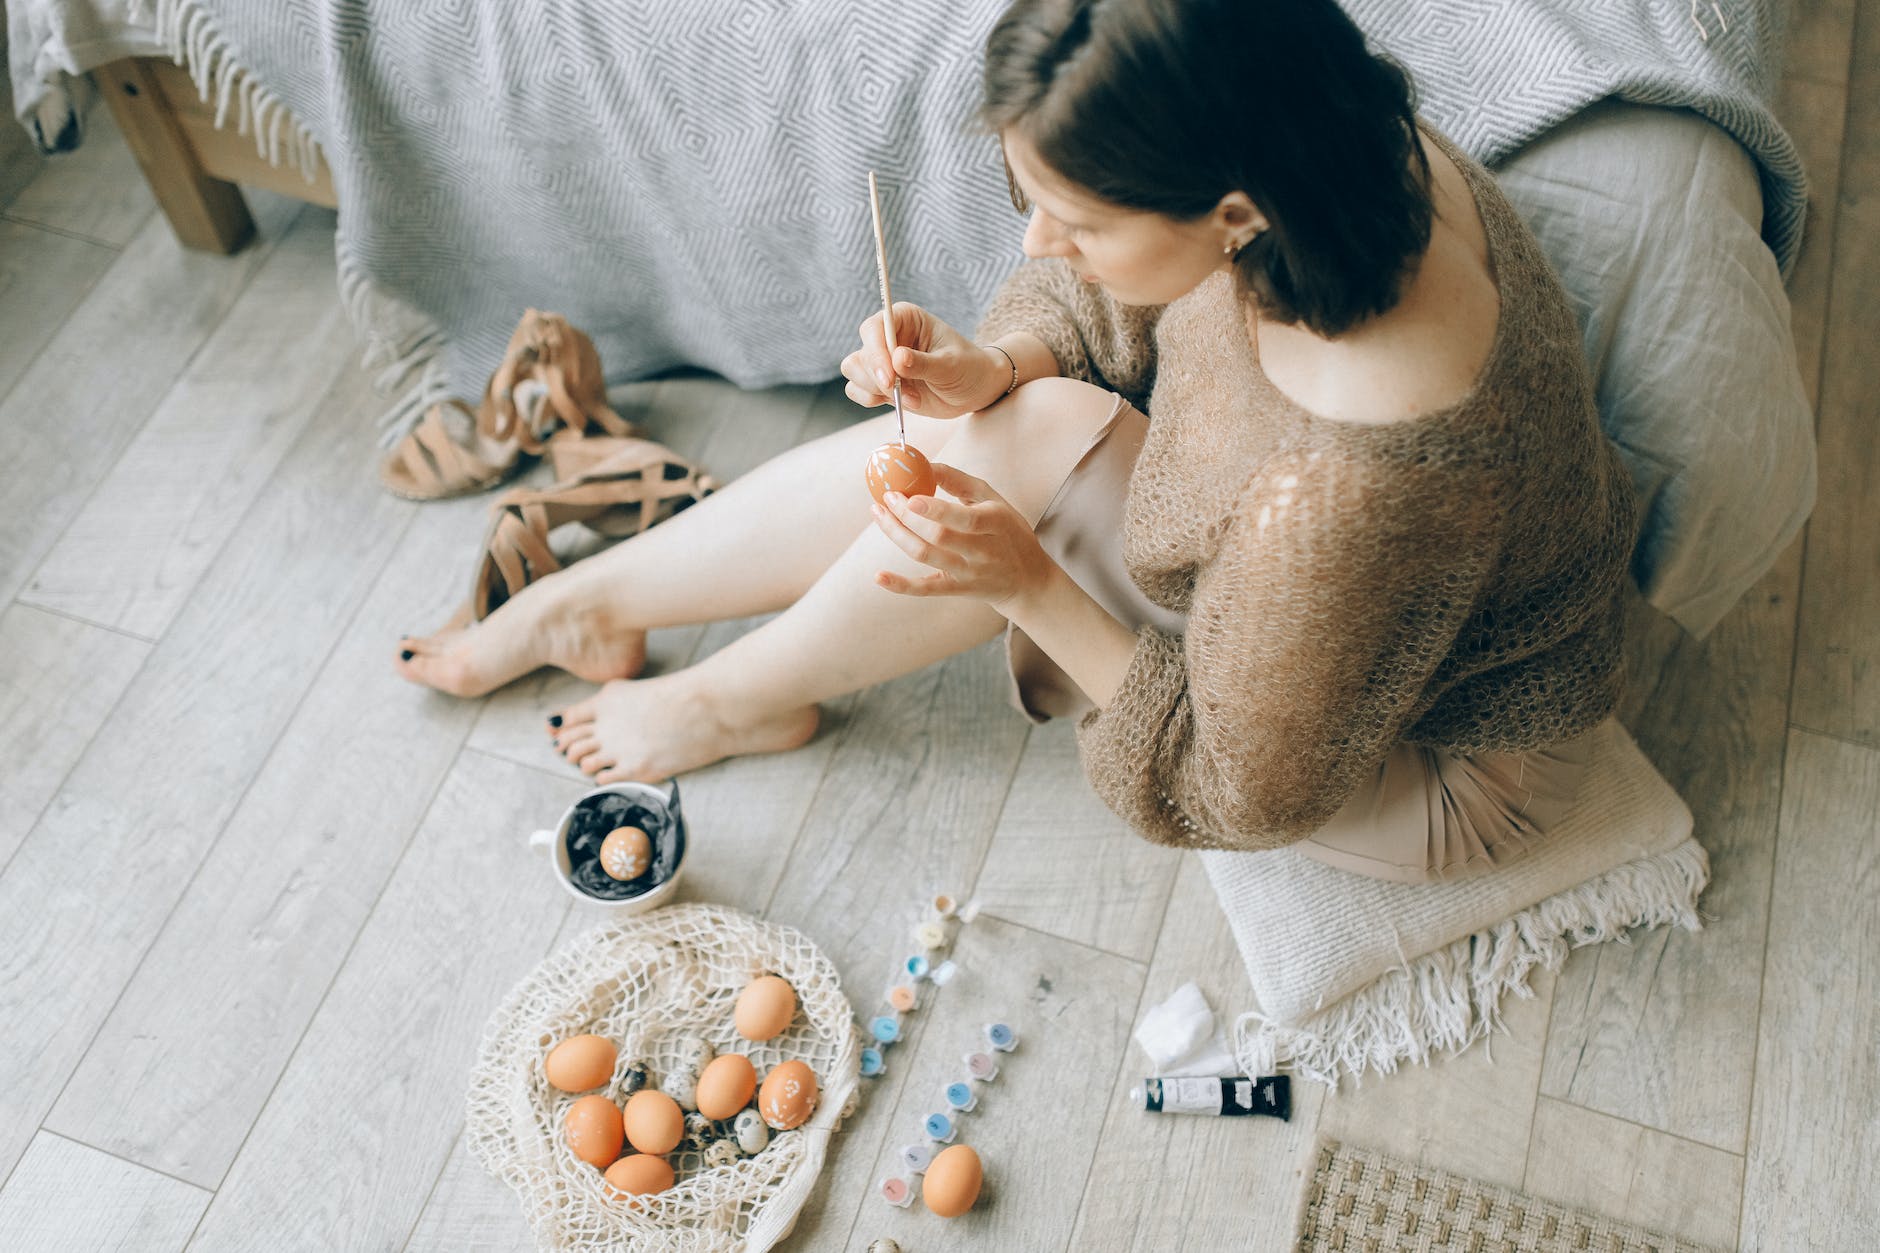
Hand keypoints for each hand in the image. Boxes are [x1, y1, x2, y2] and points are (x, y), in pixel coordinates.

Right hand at [842, 303, 1009, 418]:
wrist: (975, 389)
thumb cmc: (968, 368)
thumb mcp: (951, 365)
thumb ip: (923, 363)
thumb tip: (897, 359)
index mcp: (905, 318)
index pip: (874, 328)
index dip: (876, 353)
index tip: (890, 379)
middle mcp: (888, 335)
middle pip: (861, 353)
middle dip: (878, 379)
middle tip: (905, 396)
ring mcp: (882, 359)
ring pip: (854, 371)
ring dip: (876, 390)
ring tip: (911, 400)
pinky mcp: (880, 382)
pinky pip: (856, 389)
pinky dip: (870, 399)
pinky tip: (897, 403)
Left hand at [871, 463, 1055, 611]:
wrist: (1028, 580)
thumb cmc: (1008, 532)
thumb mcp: (994, 501)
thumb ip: (960, 481)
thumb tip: (926, 464)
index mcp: (995, 522)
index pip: (964, 518)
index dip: (936, 509)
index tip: (910, 496)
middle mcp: (983, 550)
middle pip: (938, 536)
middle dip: (907, 517)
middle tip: (887, 498)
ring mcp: (969, 572)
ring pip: (926, 556)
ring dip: (897, 535)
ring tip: (879, 514)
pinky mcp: (957, 589)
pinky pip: (926, 589)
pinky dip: (901, 585)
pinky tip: (878, 576)